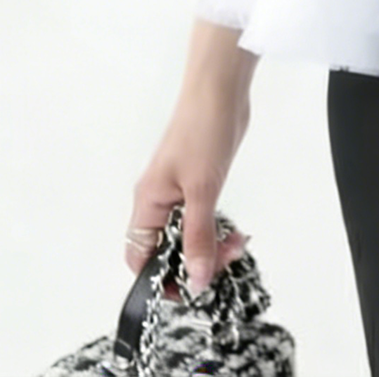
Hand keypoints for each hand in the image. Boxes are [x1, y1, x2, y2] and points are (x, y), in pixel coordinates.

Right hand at [126, 85, 251, 295]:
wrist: (221, 90)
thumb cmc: (203, 131)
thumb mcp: (202, 190)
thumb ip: (198, 237)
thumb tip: (195, 279)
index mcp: (147, 205)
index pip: (141, 259)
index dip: (162, 280)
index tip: (192, 288)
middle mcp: (158, 202)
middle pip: (167, 251)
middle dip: (195, 262)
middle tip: (226, 259)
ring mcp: (178, 192)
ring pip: (187, 235)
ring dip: (210, 245)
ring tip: (236, 243)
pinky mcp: (198, 182)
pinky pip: (201, 218)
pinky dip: (216, 228)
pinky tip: (234, 231)